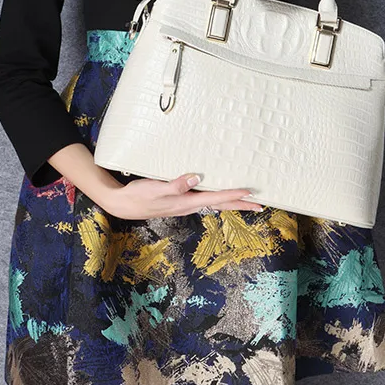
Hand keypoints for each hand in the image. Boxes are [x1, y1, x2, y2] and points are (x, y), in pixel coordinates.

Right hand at [103, 171, 264, 220]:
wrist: (123, 204)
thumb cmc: (139, 196)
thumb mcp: (156, 189)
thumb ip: (176, 185)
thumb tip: (196, 179)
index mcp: (187, 203)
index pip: (216, 199)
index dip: (234, 195)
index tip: (251, 193)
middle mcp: (189, 205)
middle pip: (221, 205)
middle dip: (241, 204)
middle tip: (260, 205)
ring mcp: (185, 204)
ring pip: (215, 203)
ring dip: (231, 202)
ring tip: (246, 200)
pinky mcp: (180, 201)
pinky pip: (205, 200)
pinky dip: (217, 197)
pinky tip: (218, 194)